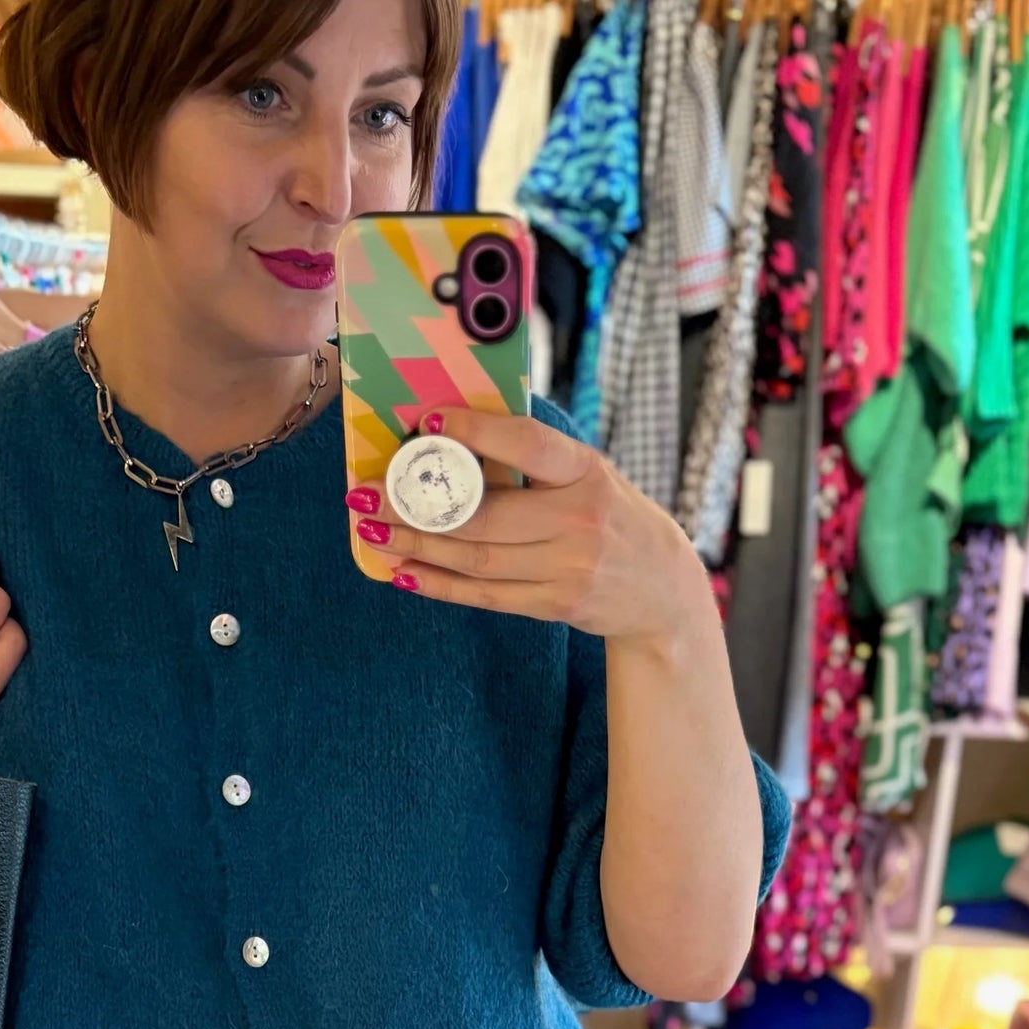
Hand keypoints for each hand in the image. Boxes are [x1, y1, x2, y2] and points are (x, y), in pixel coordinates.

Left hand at [348, 409, 709, 645]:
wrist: (662, 589)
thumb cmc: (611, 516)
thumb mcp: (589, 475)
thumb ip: (536, 461)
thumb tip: (454, 438)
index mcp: (587, 471)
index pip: (525, 445)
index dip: (474, 433)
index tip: (428, 423)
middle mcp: (579, 521)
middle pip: (485, 516)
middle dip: (416, 506)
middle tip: (367, 496)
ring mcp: (568, 568)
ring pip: (476, 559)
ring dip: (416, 546)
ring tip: (372, 532)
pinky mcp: (554, 605)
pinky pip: (484, 596)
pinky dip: (439, 584)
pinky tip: (403, 571)